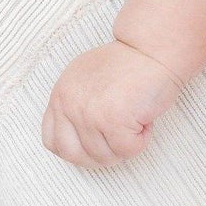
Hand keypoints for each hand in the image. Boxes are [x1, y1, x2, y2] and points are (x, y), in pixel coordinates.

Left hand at [42, 41, 184, 166]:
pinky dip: (141, 141)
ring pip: (103, 157)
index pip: (52, 141)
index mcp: (60, 95)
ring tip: (136, 121)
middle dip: (100, 156)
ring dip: (125, 146)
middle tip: (119, 141)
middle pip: (75, 155)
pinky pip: (127, 151)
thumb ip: (75, 105)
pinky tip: (145, 120)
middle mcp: (69, 105)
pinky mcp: (112, 121)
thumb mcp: (86, 79)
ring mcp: (89, 114)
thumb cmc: (128, 63)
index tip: (95, 145)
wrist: (152, 49)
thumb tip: (78, 138)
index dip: (76, 150)